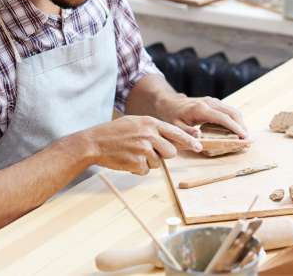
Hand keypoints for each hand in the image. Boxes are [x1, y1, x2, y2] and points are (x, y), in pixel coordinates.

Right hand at [80, 116, 201, 174]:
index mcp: (150, 123)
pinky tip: (127, 159)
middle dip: (163, 155)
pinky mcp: (137, 162)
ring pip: (158, 162)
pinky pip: (145, 170)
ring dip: (147, 162)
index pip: (176, 132)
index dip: (189, 140)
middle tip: (149, 151)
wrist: (94, 142)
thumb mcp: (136, 122)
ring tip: (132, 153)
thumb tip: (173, 139)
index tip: (199, 146)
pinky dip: (137, 168)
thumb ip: (154, 128)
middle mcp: (149, 135)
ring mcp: (143, 149)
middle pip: (171, 151)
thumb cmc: (115, 132)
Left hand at [158, 95, 247, 138]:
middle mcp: (210, 103)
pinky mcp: (214, 103)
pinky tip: (236, 130)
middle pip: (232, 113)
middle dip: (242, 126)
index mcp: (201, 109)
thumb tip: (199, 139)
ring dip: (240, 123)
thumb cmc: (172, 116)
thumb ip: (187, 133)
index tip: (244, 137)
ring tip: (244, 137)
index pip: (223, 118)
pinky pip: (228, 111)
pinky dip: (235, 120)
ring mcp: (213, 101)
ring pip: (232, 111)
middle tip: (247, 140)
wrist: (169, 102)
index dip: (235, 128)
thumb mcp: (175, 127)